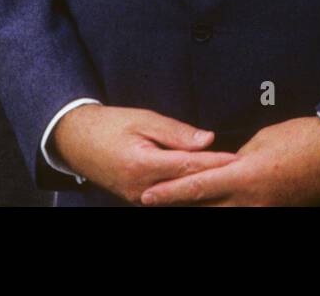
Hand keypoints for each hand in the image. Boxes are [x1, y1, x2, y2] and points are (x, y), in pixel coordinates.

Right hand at [52, 104, 235, 204]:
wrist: (76, 141)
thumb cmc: (109, 125)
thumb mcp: (143, 119)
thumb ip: (176, 132)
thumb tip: (207, 139)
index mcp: (143, 165)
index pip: (189, 167)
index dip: (216, 163)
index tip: (238, 159)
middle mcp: (142, 189)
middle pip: (188, 187)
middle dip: (215, 180)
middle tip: (243, 173)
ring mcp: (139, 199)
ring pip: (180, 197)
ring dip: (203, 189)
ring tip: (229, 181)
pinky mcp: (138, 200)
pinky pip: (169, 199)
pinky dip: (187, 192)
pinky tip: (204, 187)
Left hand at [140, 116, 319, 205]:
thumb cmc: (300, 139)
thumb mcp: (261, 140)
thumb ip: (237, 156)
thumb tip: (223, 164)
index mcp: (243, 176)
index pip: (197, 187)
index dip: (169, 193)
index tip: (148, 197)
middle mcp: (251, 201)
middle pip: (206, 210)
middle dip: (181, 208)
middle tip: (156, 204)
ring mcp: (264, 211)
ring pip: (223, 216)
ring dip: (203, 209)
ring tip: (183, 205)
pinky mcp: (275, 213)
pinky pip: (244, 215)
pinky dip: (226, 209)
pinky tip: (217, 205)